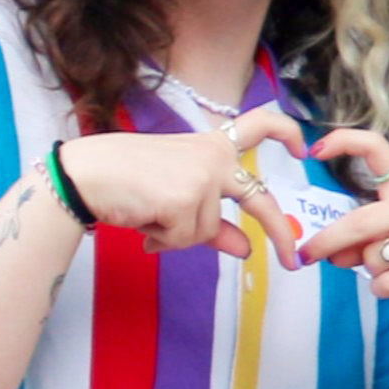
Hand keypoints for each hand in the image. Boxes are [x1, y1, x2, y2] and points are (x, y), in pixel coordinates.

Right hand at [53, 109, 297, 257]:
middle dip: (280, 233)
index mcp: (210, 146)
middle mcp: (213, 157)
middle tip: (294, 261)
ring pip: (207, 230)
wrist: (84, 175)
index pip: (258, 126)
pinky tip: (143, 219)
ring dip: (177, 234)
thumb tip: (247, 249)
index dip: (285, 133)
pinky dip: (164, 239)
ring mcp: (202, 176)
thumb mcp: (175, 200)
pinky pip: (186, 238)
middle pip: (259, 199)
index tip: (304, 149)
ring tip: (148, 213)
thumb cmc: (126, 182)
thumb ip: (215, 224)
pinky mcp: (186, 198)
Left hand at [295, 131, 388, 312]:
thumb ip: (370, 234)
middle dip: (325, 242)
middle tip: (306, 254)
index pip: (376, 148)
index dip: (343, 142)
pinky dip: (384, 288)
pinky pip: (388, 283)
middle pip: (358, 222)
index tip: (315, 149)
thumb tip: (332, 254)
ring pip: (373, 258)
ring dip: (371, 270)